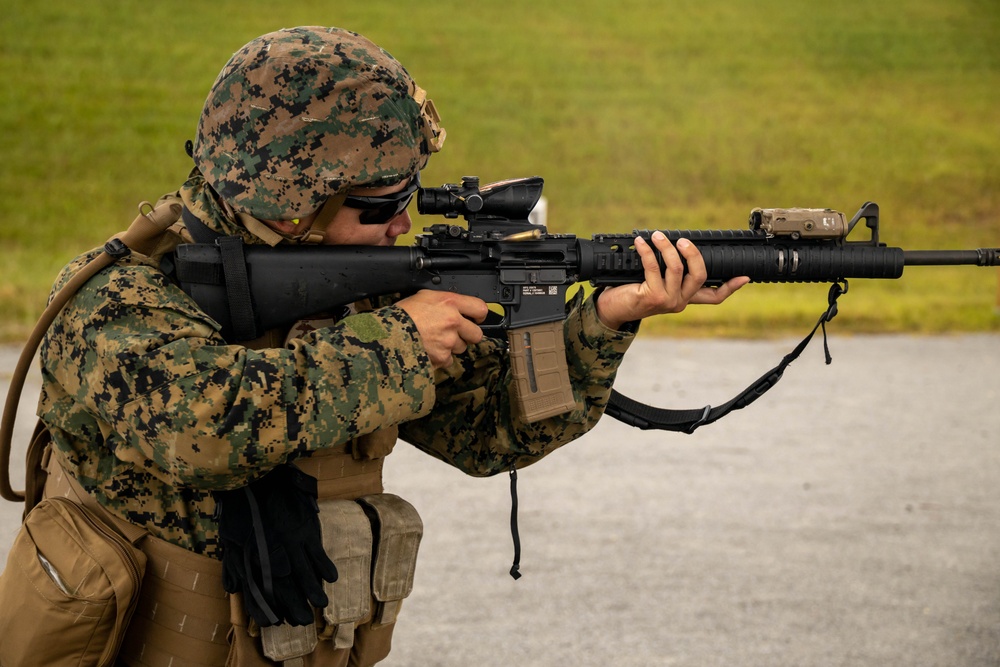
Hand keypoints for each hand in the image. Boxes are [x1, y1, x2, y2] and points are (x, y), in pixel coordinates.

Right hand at [397, 290, 488, 367]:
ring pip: (461, 348)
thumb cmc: (401, 315)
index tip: (475, 318)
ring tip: (434, 341)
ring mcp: (448, 342)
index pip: (480, 308)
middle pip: (476, 334)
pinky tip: (429, 350)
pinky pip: (448, 360)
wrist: (386, 335)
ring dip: (452, 346)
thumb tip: (455, 307)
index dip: (479, 315)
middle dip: (468, 335)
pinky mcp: (442, 358)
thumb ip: (444, 302)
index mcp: (449, 303)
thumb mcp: (423, 296)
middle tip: (455, 333)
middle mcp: (453, 322)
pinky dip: (441, 358)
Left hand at [595, 232, 749, 330]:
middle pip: (699, 275)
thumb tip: (676, 246)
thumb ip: (669, 273)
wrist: (611, 310)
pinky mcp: (652, 297)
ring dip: (666, 248)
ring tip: (658, 236)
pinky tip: (641, 243)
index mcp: (685, 299)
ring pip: (676, 268)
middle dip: (693, 254)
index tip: (745, 276)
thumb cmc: (631, 293)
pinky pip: (654, 267)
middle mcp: (680, 302)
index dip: (731, 287)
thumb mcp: (655, 283)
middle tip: (683, 241)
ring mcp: (667, 301)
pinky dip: (647, 251)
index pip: (714, 297)